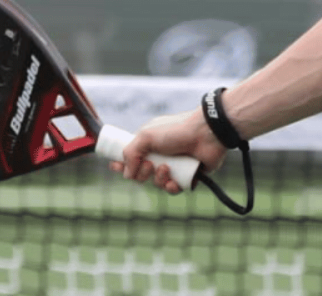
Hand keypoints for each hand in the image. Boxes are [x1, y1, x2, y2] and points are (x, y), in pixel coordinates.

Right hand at [109, 110, 225, 194]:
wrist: (206, 134)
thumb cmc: (176, 130)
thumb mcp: (146, 136)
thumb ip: (130, 153)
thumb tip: (126, 174)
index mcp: (148, 143)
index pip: (130, 156)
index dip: (121, 164)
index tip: (115, 167)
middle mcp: (160, 155)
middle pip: (141, 174)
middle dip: (142, 173)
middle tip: (149, 164)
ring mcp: (173, 166)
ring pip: (157, 184)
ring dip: (158, 179)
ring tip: (166, 168)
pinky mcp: (186, 176)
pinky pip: (173, 189)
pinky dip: (171, 187)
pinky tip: (174, 181)